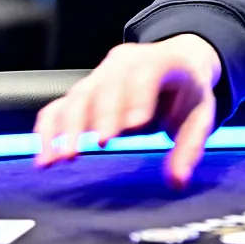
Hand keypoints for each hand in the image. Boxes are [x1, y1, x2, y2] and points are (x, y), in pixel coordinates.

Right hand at [33, 34, 221, 189]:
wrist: (174, 63)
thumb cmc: (187, 91)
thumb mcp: (200, 114)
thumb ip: (189, 147)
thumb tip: (177, 182)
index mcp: (163, 62)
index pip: (148, 72)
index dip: (139, 97)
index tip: (135, 126)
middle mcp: (125, 63)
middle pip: (107, 85)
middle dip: (101, 115)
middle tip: (98, 145)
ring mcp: (100, 76)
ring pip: (78, 96)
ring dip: (67, 127)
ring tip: (61, 158)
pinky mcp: (83, 91)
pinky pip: (58, 107)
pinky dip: (48, 131)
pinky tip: (44, 157)